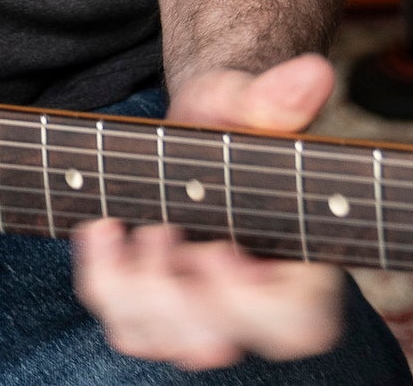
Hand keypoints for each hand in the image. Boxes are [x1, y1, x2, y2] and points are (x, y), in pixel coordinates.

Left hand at [72, 54, 343, 371]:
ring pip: (161, 337)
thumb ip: (277, 97)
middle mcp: (253, 303)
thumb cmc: (236, 119)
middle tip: (156, 228)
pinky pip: (127, 323)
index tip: (216, 250)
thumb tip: (314, 72)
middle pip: (215, 340)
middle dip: (168, 291)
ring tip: (115, 225)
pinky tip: (98, 228)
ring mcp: (203, 312)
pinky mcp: (158, 305)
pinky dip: (103, 281)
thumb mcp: (250, 102)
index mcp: (299, 263)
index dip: (251, 301)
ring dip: (126, 289)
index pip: (296, 321)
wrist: (200, 128)